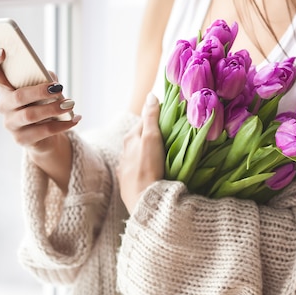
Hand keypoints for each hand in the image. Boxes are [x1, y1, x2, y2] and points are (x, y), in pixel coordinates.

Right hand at [0, 48, 80, 150]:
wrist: (44, 136)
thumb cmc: (43, 105)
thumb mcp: (43, 89)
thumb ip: (45, 79)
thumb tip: (52, 81)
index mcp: (6, 88)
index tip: (2, 51)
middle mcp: (4, 105)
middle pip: (18, 96)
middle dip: (40, 91)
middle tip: (58, 88)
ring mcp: (10, 124)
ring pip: (31, 115)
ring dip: (53, 108)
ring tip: (70, 104)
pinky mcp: (21, 139)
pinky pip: (43, 131)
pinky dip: (63, 124)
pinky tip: (75, 119)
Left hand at [117, 93, 164, 213]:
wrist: (143, 200)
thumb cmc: (148, 167)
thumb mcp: (152, 138)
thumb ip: (151, 117)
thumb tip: (150, 95)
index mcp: (130, 138)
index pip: (144, 121)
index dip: (157, 118)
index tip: (170, 118)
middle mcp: (125, 151)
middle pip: (141, 137)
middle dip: (152, 135)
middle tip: (169, 137)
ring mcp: (125, 167)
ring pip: (138, 154)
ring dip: (148, 152)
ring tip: (162, 155)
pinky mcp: (128, 182)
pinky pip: (137, 169)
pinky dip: (145, 166)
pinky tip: (152, 170)